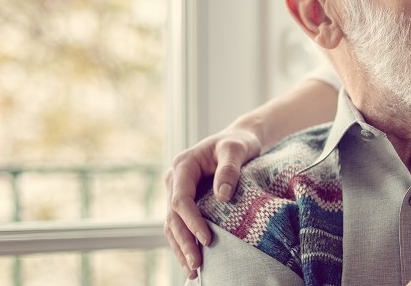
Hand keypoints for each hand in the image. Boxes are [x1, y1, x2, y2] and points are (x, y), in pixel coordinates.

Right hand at [163, 129, 261, 278]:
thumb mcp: (237, 149)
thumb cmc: (238, 142)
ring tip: (192, 271)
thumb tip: (223, 196)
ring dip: (181, 248)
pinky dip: (184, 243)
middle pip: (173, 216)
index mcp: (183, 165)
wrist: (238, 139)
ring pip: (172, 225)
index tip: (207, 239)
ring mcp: (178, 192)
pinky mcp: (186, 202)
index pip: (181, 199)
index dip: (192, 221)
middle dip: (184, 242)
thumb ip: (230, 169)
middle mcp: (175, 180)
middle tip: (197, 264)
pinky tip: (191, 262)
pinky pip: (180, 225)